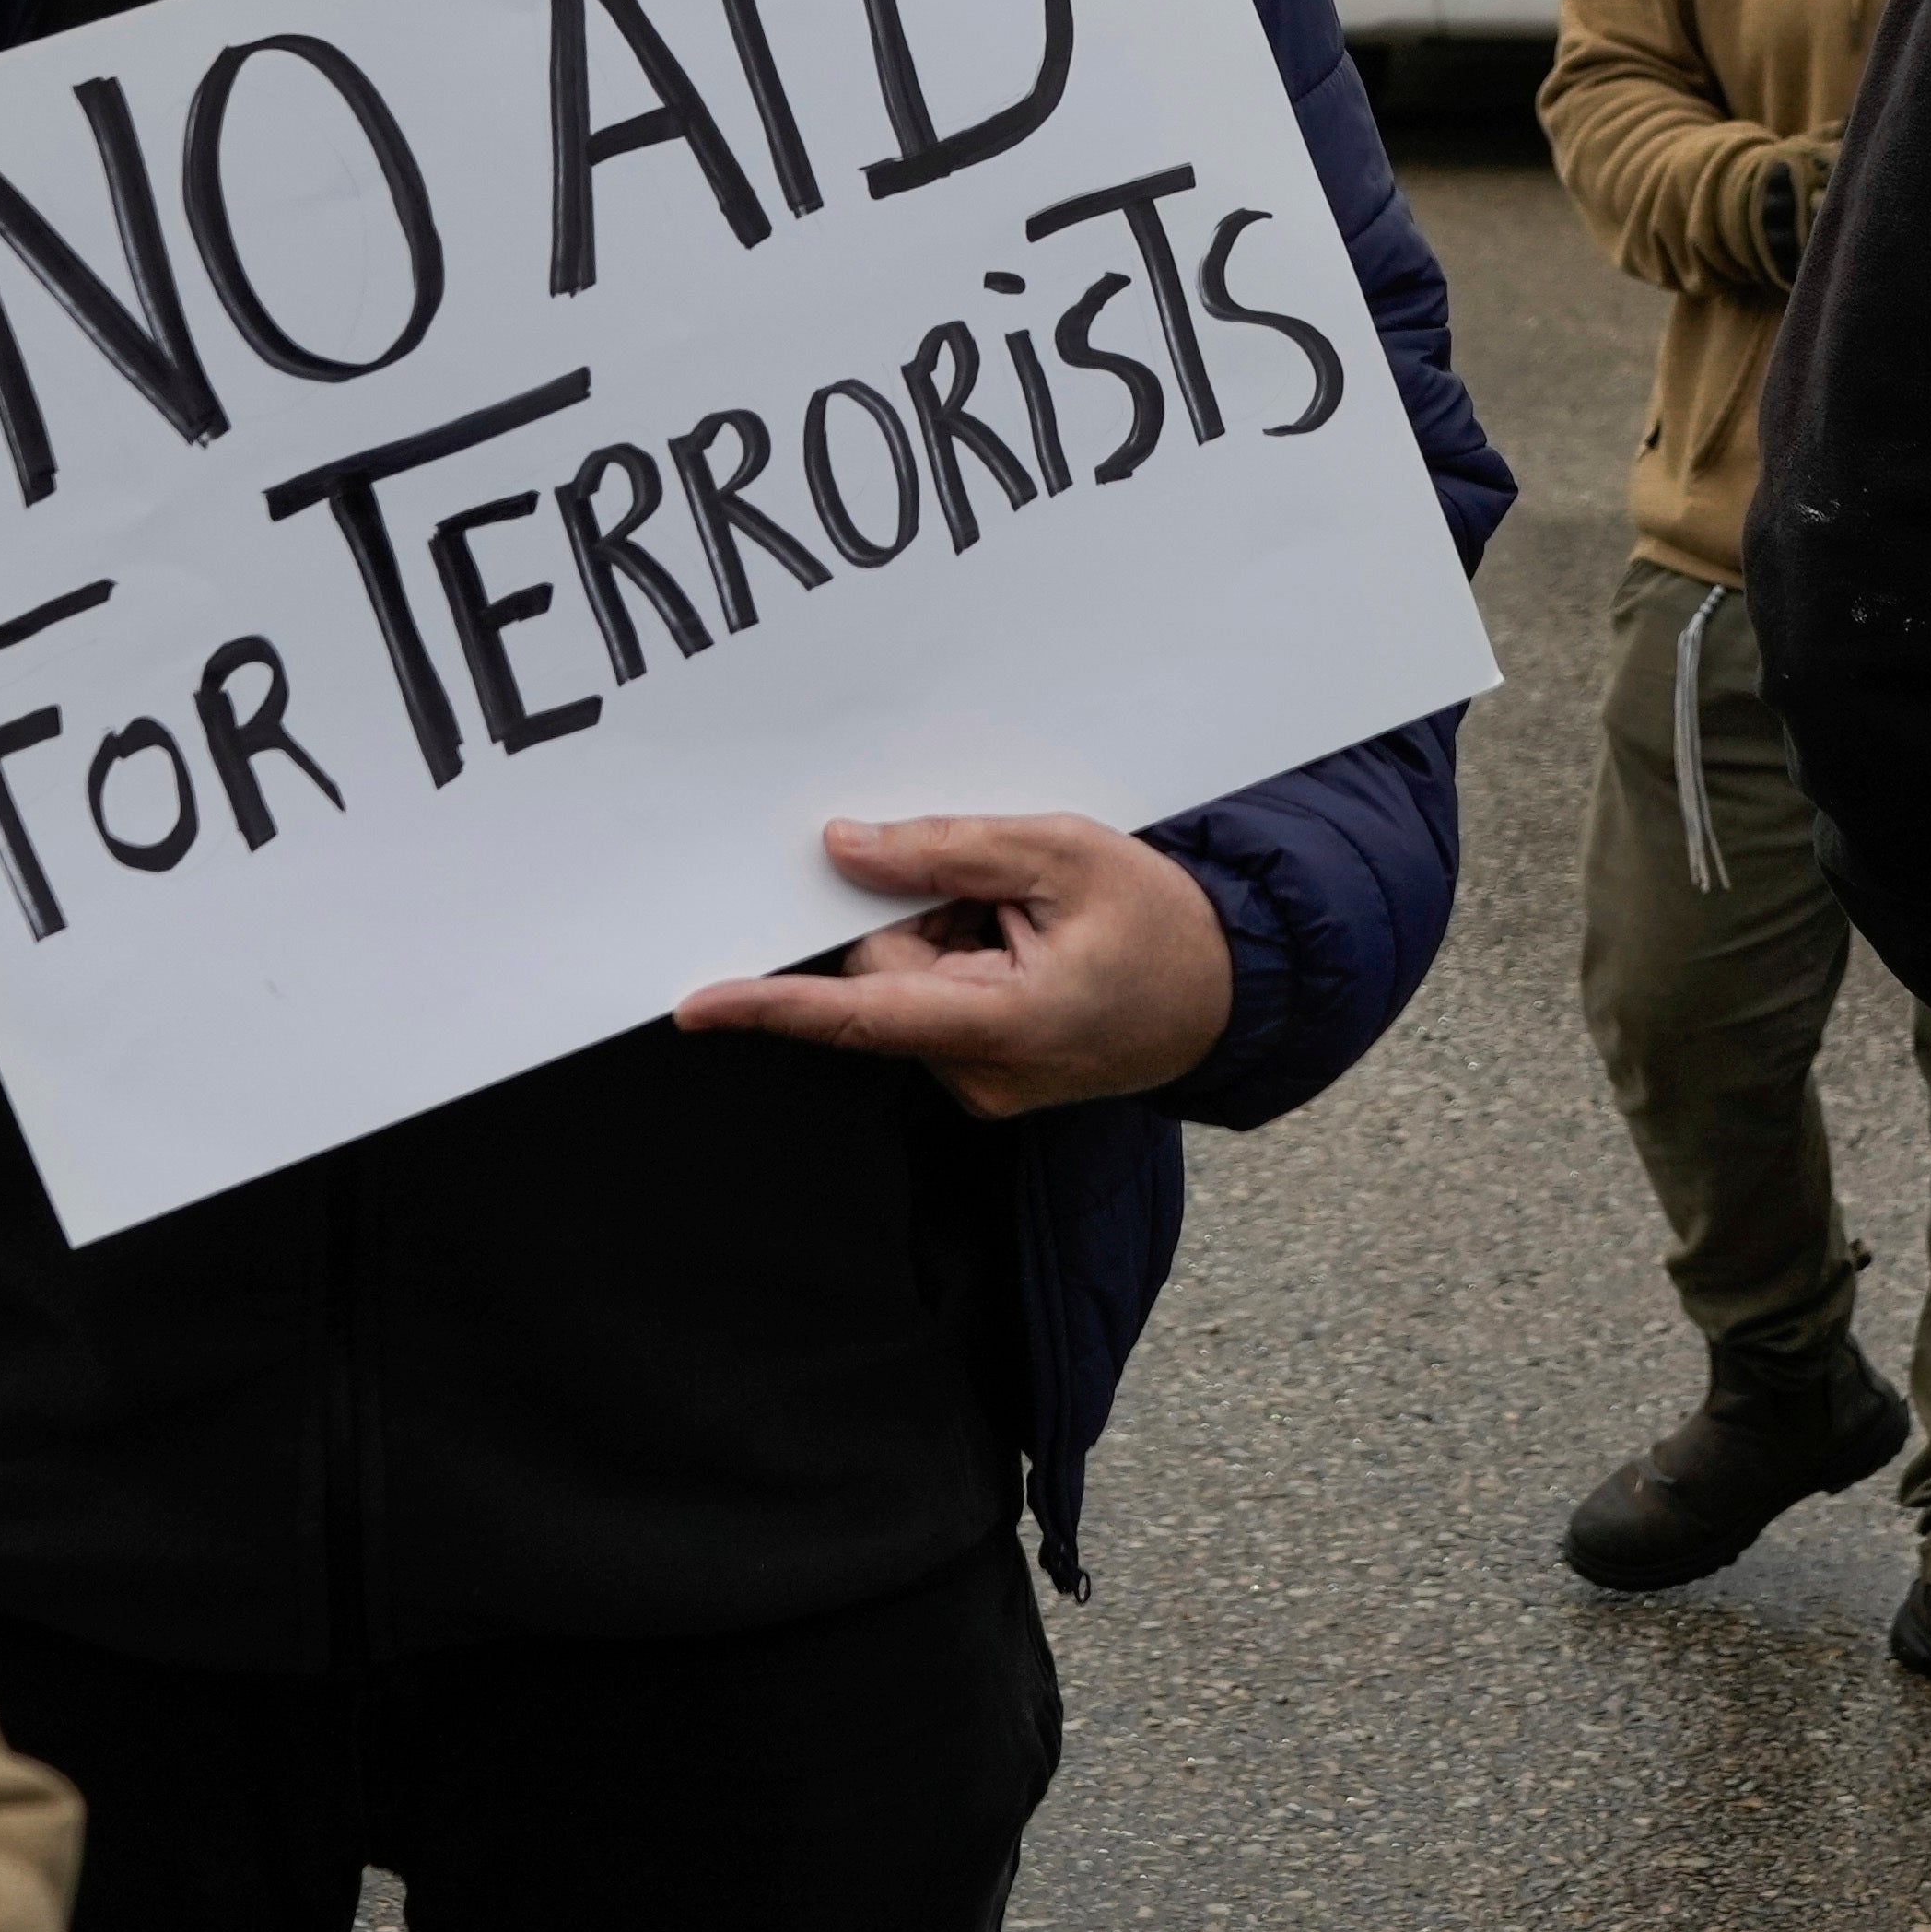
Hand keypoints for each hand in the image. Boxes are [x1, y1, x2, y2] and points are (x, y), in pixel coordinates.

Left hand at [674, 815, 1232, 1116]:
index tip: (697, 1003)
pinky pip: (937, 998)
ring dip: (952, 932)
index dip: (770, 1006)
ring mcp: (983, 1082)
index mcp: (999, 1026)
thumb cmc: (1162, 922)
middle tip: (1008, 892)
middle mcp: (978, 1074)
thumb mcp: (1062, 855)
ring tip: (1034, 920)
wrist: (1233, 991)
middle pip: (884, 972)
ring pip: (910, 981)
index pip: (859, 1014)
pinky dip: (968, 955)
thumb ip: (947, 851)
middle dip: (923, 914)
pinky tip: (1030, 942)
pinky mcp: (989, 1074)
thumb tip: (843, 849)